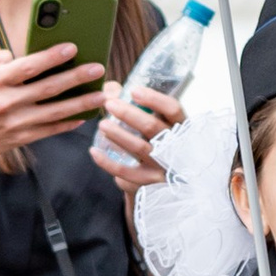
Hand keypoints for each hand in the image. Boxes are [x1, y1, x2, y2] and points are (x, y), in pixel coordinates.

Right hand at [0, 39, 110, 170]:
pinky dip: (68, 124)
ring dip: (81, 103)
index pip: (28, 66)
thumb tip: (21, 54)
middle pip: (48, 88)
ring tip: (102, 95)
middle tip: (98, 68)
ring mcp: (16, 122)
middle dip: (76, 77)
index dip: (51, 57)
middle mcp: (7, 102)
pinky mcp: (22, 138)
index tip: (72, 47)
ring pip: (55, 112)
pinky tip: (85, 117)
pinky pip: (50, 130)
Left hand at [91, 81, 184, 200]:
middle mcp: (176, 147)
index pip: (173, 109)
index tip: (133, 91)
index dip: (154, 99)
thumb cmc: (158, 148)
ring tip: (102, 124)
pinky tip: (94, 151)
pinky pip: (125, 173)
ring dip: (118, 134)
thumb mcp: (156, 127)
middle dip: (128, 114)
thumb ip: (135, 107)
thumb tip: (109, 89)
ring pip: (138, 148)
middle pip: (152, 127)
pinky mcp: (149, 184)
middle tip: (109, 104)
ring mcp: (163, 167)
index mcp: (181, 128)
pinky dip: (107, 162)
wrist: (168, 186)